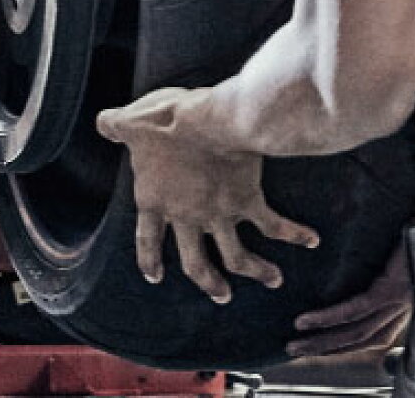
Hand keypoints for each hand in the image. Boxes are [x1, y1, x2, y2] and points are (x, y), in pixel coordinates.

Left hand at [96, 87, 319, 301]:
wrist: (209, 122)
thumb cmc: (169, 120)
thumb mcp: (134, 121)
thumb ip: (116, 125)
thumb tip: (102, 121)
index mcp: (155, 201)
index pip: (147, 241)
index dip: (149, 260)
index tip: (154, 277)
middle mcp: (187, 217)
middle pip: (196, 263)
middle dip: (209, 282)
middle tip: (220, 294)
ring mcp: (219, 215)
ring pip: (237, 257)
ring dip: (255, 272)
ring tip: (272, 281)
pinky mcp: (248, 202)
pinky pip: (274, 226)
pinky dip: (294, 234)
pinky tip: (312, 239)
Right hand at [289, 241, 409, 358]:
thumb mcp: (405, 251)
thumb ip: (386, 264)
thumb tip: (359, 260)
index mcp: (408, 301)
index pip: (375, 334)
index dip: (348, 345)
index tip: (322, 348)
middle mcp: (405, 307)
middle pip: (363, 339)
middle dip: (327, 349)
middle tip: (296, 350)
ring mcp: (399, 300)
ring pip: (356, 331)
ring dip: (321, 341)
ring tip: (295, 344)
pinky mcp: (391, 289)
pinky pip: (353, 310)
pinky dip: (327, 318)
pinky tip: (305, 321)